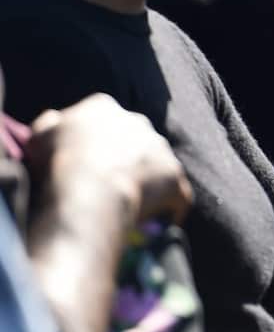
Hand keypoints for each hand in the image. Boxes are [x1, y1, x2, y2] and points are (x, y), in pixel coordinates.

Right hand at [25, 93, 191, 223]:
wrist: (88, 191)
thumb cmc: (57, 163)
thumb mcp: (38, 136)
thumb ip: (50, 124)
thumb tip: (56, 120)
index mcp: (103, 107)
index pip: (100, 121)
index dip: (92, 144)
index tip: (83, 163)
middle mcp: (138, 122)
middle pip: (132, 140)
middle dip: (123, 158)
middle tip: (106, 184)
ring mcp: (160, 149)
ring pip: (155, 165)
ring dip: (147, 181)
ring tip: (129, 204)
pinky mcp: (175, 176)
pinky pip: (176, 194)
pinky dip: (168, 207)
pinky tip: (157, 224)